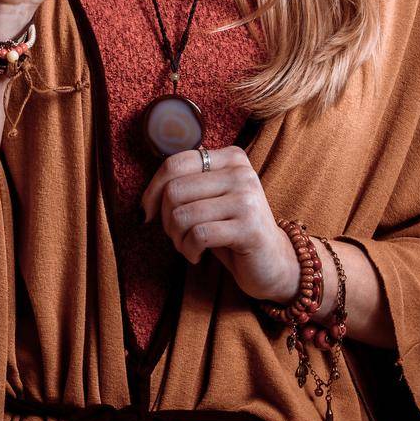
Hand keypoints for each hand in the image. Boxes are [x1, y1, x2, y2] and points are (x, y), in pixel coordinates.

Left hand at [140, 146, 300, 304]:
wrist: (273, 263)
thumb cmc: (233, 230)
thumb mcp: (211, 200)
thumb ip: (187, 185)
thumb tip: (146, 195)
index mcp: (231, 157)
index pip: (175, 164)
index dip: (152, 190)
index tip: (148, 213)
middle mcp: (241, 172)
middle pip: (175, 190)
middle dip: (165, 219)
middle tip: (176, 236)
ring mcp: (247, 198)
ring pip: (183, 214)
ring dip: (177, 239)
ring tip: (187, 247)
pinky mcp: (249, 227)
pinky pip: (198, 235)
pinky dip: (189, 250)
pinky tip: (197, 256)